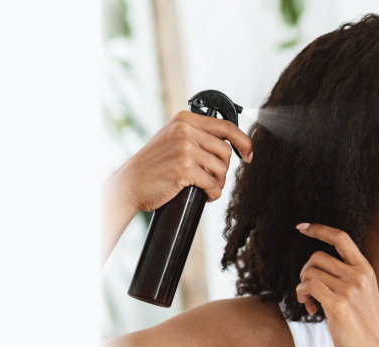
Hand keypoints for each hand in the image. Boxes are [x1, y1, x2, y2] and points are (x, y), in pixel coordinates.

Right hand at [106, 110, 253, 211]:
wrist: (130, 183)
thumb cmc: (153, 165)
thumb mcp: (173, 139)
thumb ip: (196, 135)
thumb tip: (230, 143)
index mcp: (185, 120)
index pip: (226, 126)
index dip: (244, 142)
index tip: (249, 155)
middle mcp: (185, 130)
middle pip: (226, 151)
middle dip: (224, 169)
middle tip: (213, 179)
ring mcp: (184, 149)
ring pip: (221, 168)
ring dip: (218, 183)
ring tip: (206, 187)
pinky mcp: (184, 169)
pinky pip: (213, 183)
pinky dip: (213, 193)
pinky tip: (205, 195)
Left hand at [294, 223, 378, 346]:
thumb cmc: (364, 329)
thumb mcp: (362, 296)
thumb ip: (346, 279)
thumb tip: (314, 269)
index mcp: (366, 270)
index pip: (341, 238)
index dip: (319, 229)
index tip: (301, 227)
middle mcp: (358, 275)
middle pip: (317, 256)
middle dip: (306, 272)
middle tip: (309, 293)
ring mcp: (349, 289)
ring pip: (310, 272)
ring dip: (303, 288)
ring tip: (311, 304)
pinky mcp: (338, 304)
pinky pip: (308, 287)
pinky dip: (302, 296)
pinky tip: (311, 309)